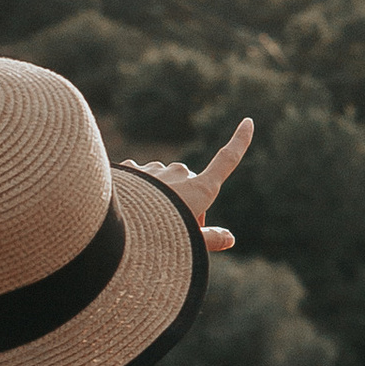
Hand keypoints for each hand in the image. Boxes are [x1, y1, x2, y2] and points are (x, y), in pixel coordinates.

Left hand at [130, 118, 253, 254]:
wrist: (116, 226)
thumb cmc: (157, 238)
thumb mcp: (189, 243)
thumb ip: (210, 238)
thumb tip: (229, 238)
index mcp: (200, 189)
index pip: (227, 160)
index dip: (239, 141)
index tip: (248, 122)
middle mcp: (180, 174)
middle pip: (190, 187)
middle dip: (185, 205)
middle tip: (173, 231)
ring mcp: (155, 170)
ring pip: (164, 183)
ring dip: (160, 199)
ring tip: (146, 223)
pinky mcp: (133, 170)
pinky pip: (141, 178)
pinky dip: (139, 191)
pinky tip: (129, 207)